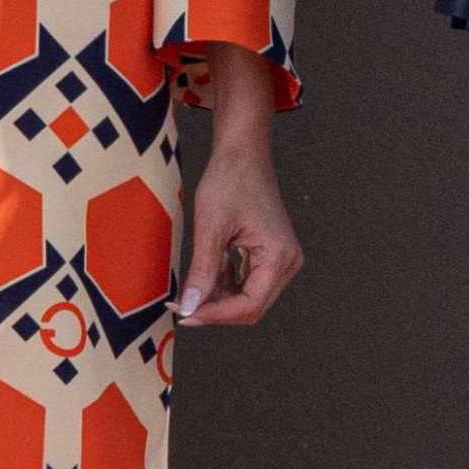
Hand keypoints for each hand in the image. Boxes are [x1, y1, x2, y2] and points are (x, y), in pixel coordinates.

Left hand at [174, 45, 305, 327]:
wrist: (242, 152)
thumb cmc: (229, 180)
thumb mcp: (210, 228)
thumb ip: (203, 272)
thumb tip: (189, 309)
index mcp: (279, 257)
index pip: (249, 305)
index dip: (215, 315)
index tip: (184, 314)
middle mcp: (287, 262)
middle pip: (251, 306)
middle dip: (215, 310)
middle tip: (180, 307)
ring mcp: (281, 259)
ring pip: (248, 297)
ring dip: (218, 299)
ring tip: (187, 293)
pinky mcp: (270, 254)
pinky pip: (248, 282)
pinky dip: (224, 285)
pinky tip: (202, 279)